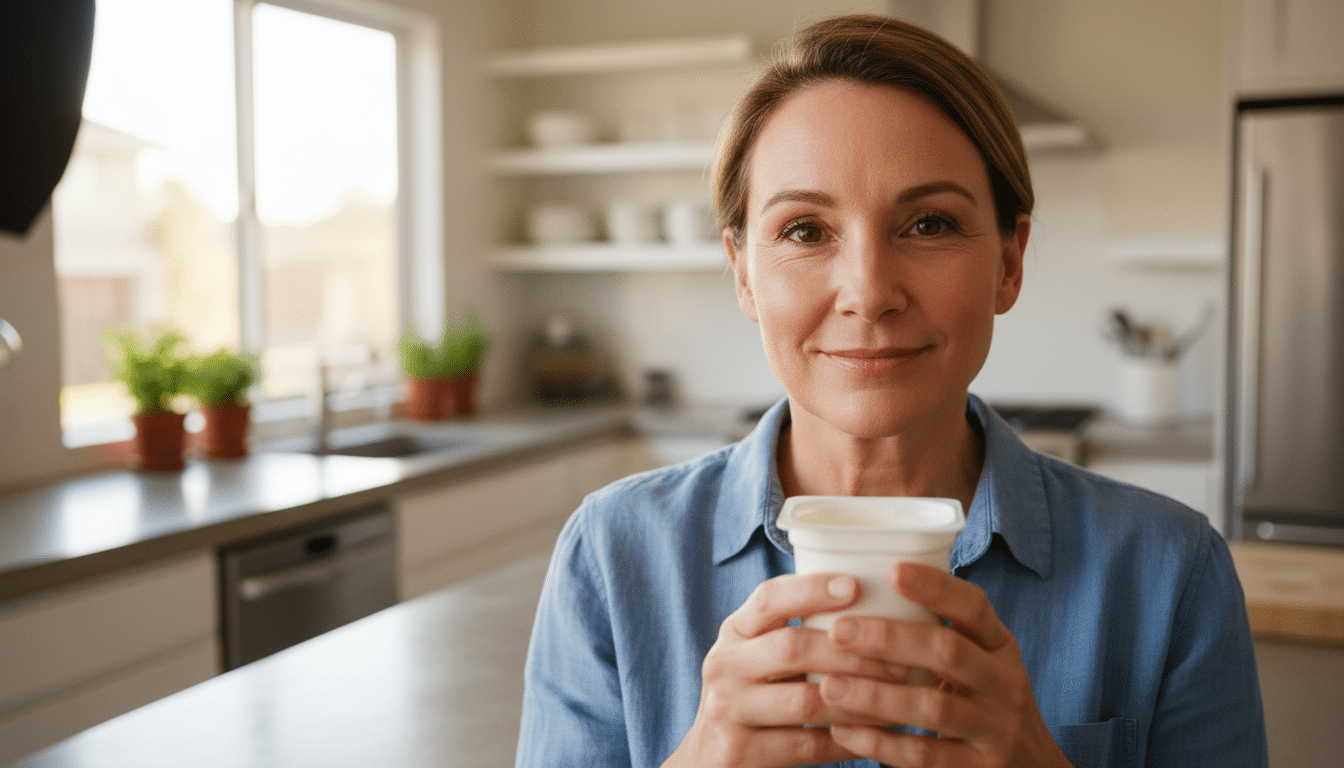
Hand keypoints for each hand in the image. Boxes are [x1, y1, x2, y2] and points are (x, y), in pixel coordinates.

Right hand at [663, 572, 903, 767]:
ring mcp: (728, 711)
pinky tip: (875, 734)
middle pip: (793, 648)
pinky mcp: (740, 753)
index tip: (855, 585)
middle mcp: (723, 666)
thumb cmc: (750, 696)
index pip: (768, 598)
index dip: (811, 589)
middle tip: (899, 659)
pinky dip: (847, 740)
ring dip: (859, 700)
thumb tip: (869, 597)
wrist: (707, 759)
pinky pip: (808, 746)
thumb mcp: (754, 655)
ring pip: (806, 701)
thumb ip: (791, 629)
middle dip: (852, 652)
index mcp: (733, 633)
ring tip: (897, 697)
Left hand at [819, 562, 1072, 767]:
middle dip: (889, 639)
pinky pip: (925, 757)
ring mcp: (995, 729)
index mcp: (1000, 646)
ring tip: (830, 686)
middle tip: (838, 631)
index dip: (936, 586)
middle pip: (948, 652)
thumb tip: (870, 585)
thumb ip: (941, 634)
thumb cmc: (986, 702)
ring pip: (934, 708)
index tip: (892, 570)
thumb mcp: (981, 662)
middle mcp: (1004, 683)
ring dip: (877, 696)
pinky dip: (881, 744)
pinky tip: (843, 731)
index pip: (974, 607)